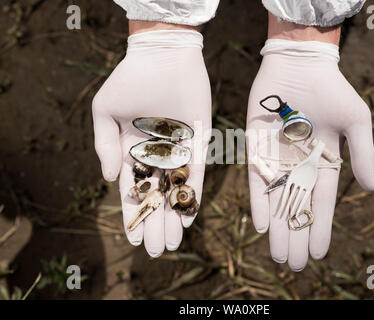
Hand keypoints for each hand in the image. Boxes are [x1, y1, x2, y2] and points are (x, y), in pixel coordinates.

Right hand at [92, 27, 210, 256]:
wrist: (163, 56)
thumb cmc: (130, 80)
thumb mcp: (105, 111)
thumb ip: (104, 145)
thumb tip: (110, 180)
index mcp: (133, 150)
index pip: (133, 189)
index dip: (133, 213)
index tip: (135, 238)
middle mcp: (157, 154)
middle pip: (156, 195)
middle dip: (156, 223)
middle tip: (158, 250)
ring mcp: (179, 150)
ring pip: (176, 190)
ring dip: (174, 216)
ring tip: (173, 242)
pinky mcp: (199, 142)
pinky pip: (197, 173)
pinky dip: (193, 194)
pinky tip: (190, 216)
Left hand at [246, 39, 373, 270]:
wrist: (300, 65)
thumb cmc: (332, 91)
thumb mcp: (357, 122)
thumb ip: (363, 154)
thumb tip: (372, 188)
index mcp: (322, 162)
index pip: (321, 203)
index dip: (319, 227)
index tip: (318, 253)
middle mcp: (297, 165)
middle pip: (296, 207)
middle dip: (295, 236)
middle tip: (293, 265)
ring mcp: (276, 157)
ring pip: (275, 200)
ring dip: (276, 228)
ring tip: (278, 255)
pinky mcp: (256, 146)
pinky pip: (256, 179)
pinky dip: (258, 201)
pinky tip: (262, 225)